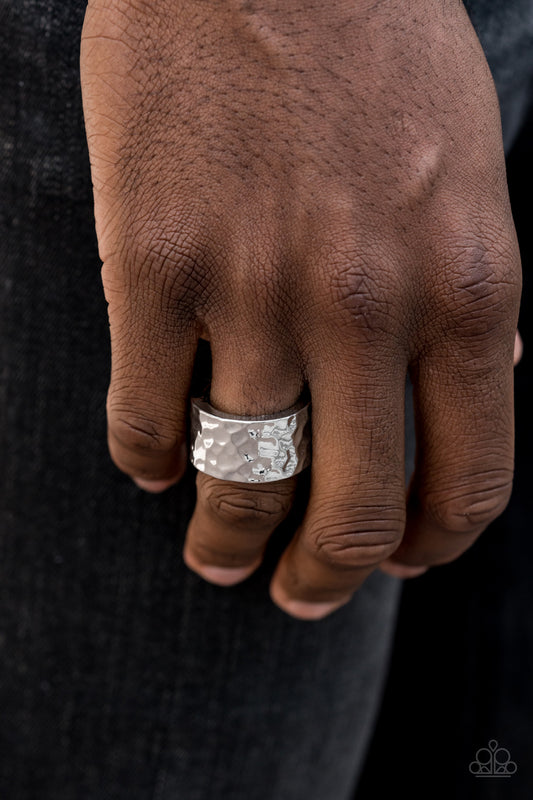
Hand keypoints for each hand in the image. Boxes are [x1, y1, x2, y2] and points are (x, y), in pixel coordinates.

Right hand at [80, 0, 520, 619]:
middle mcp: (365, 303)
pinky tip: (155, 466)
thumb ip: (477, 294)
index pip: (468, 477)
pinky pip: (145, 415)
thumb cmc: (375, 50)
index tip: (400, 564)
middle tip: (302, 596)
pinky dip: (149, 462)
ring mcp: (254, 288)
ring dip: (227, 541)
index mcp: (465, 284)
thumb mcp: (472, 169)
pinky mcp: (154, 263)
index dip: (432, 545)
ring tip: (219, 559)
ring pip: (242, 478)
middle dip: (327, 577)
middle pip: (352, 507)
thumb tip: (491, 380)